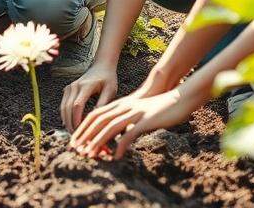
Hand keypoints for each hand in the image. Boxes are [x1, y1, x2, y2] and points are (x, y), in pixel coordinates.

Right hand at [59, 61, 117, 132]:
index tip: (81, 131)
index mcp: (86, 85)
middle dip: (70, 123)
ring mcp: (70, 87)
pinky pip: (64, 105)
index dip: (77, 120)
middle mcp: (75, 85)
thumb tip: (96, 119)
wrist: (101, 66)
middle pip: (68, 107)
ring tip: (73, 133)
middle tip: (76, 137)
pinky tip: (70, 125)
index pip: (77, 105)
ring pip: (63, 107)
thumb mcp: (110, 91)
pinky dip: (65, 116)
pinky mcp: (68, 90)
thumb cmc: (108, 80)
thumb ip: (103, 104)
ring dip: (66, 121)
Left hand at [69, 85, 202, 159]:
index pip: (95, 115)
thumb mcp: (138, 113)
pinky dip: (121, 145)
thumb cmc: (158, 108)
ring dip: (98, 142)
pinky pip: (130, 133)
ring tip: (89, 154)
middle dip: (85, 135)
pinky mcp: (146, 120)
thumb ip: (126, 122)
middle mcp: (124, 107)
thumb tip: (118, 135)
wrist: (178, 98)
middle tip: (76, 149)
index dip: (83, 127)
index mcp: (120, 105)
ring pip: (110, 127)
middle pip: (98, 120)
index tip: (75, 140)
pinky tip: (116, 156)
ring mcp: (134, 113)